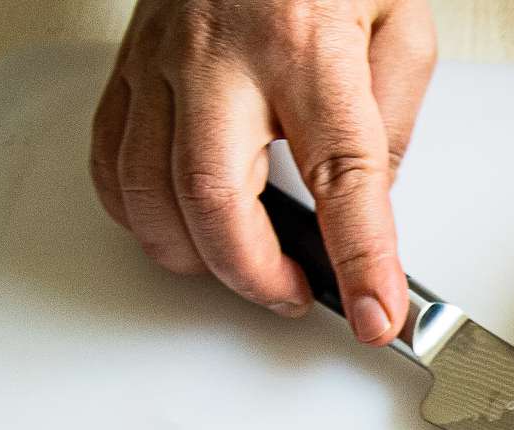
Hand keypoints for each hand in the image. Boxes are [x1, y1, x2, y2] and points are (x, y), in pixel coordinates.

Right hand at [90, 0, 435, 344]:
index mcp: (308, 47)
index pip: (341, 176)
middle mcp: (223, 55)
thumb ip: (390, 124)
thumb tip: (366, 208)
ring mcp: (162, 60)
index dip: (361, 260)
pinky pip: (112, 164)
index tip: (376, 316)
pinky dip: (143, 217)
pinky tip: (183, 230)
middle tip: (296, 295)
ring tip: (248, 270)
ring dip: (197, 257)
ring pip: (149, 192)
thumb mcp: (401, 28)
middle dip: (254, 274)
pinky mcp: (128, 66)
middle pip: (213, 199)